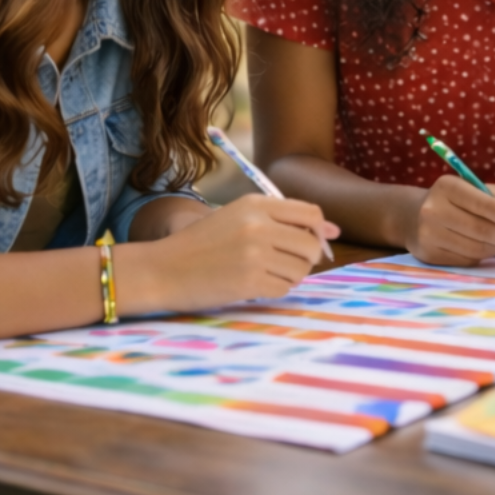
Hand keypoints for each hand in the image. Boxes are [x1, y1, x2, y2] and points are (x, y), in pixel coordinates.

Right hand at [125, 193, 337, 312]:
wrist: (160, 270)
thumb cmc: (200, 245)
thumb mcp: (238, 218)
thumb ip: (284, 221)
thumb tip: (334, 231)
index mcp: (256, 204)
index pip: (311, 213)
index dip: (317, 231)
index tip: (310, 244)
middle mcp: (259, 225)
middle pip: (311, 244)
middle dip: (305, 259)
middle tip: (283, 264)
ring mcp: (255, 253)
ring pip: (300, 270)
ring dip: (288, 276)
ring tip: (263, 274)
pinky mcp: (249, 281)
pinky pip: (283, 289)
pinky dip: (273, 291)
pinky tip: (252, 286)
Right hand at [407, 174, 494, 265]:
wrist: (415, 217)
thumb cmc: (458, 201)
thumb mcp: (481, 189)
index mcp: (447, 186)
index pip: (483, 204)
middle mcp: (433, 210)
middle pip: (481, 229)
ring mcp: (428, 234)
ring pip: (475, 248)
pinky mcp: (428, 255)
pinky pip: (466, 259)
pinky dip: (482, 256)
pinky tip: (485, 248)